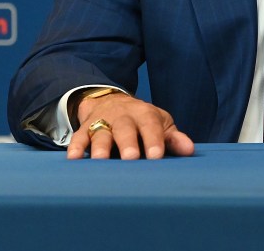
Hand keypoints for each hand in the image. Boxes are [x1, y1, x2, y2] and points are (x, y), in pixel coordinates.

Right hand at [67, 91, 194, 159]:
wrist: (112, 103)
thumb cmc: (142, 121)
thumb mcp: (160, 124)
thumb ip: (173, 138)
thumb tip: (189, 150)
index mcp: (145, 114)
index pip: (150, 125)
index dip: (154, 139)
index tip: (157, 156)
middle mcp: (123, 116)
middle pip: (124, 127)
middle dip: (127, 142)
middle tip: (131, 158)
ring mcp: (102, 122)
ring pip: (100, 133)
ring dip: (100, 147)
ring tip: (101, 160)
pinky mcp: (85, 129)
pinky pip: (79, 137)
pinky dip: (75, 146)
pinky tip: (74, 158)